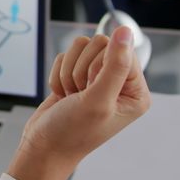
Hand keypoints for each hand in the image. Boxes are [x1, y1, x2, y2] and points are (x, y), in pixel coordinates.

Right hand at [7, 28, 151, 179]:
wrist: (43, 148)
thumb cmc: (73, 132)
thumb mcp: (98, 100)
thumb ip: (115, 65)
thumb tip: (125, 31)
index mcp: (136, 92)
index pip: (123, 50)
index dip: (101, 66)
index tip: (92, 90)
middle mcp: (120, 83)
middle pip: (102, 44)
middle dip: (82, 70)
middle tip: (80, 95)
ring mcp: (98, 78)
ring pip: (82, 46)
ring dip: (69, 72)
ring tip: (72, 96)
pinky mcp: (78, 75)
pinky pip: (67, 54)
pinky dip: (59, 75)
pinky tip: (63, 95)